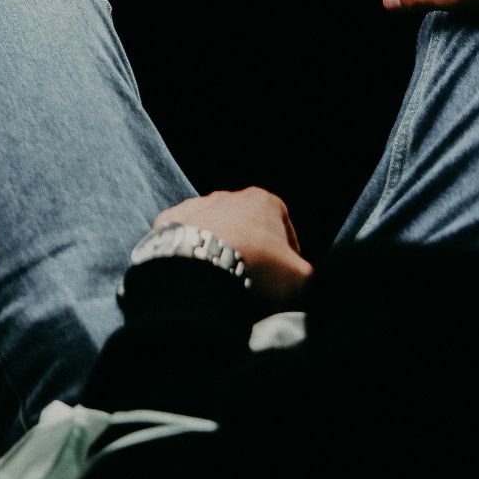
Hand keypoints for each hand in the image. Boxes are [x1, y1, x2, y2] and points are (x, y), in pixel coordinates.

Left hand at [155, 188, 311, 301]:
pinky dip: (190, 251)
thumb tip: (305, 283)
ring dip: (220, 248)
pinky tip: (195, 270)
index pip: (284, 227)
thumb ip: (308, 277)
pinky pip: (185, 236)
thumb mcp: (299, 278)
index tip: (284, 274)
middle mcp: (228, 196)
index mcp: (264, 200)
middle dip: (252, 249)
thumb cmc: (257, 266)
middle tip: (252, 279)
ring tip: (221, 277)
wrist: (200, 266)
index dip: (288, 253)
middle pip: (248, 227)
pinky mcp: (169, 220)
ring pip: (215, 229)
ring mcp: (195, 205)